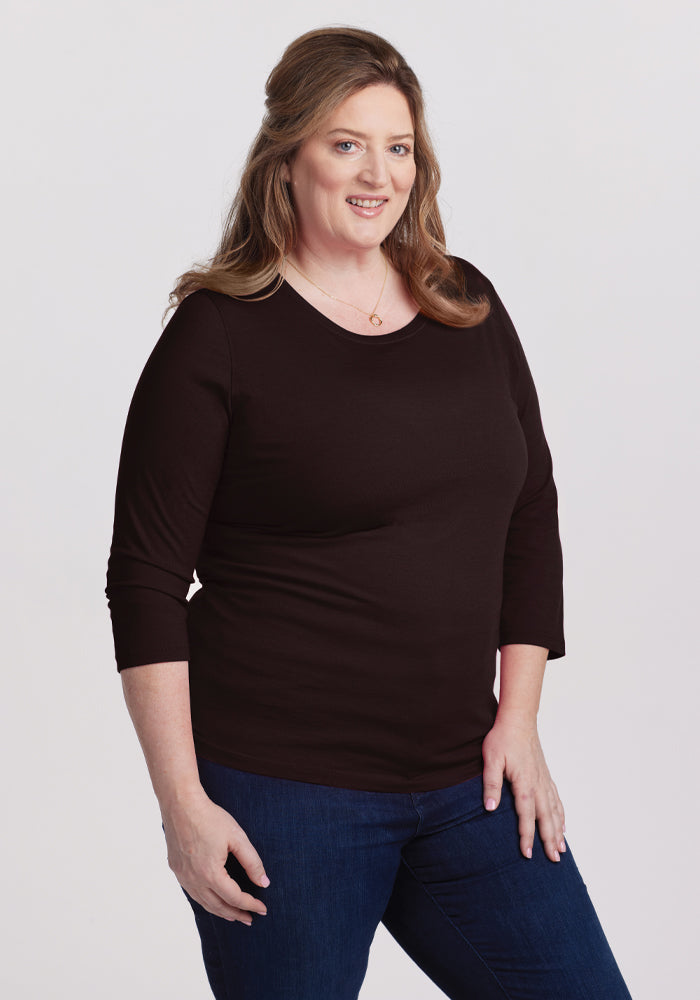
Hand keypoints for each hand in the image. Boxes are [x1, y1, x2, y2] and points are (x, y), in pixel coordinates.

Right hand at [162, 792, 269, 923]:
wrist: (181, 804)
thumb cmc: (210, 818)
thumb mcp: (237, 837)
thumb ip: (252, 862)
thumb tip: (263, 883)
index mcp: (210, 874)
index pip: (235, 898)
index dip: (251, 905)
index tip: (262, 909)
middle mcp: (194, 880)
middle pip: (218, 906)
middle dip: (236, 914)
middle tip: (250, 918)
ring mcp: (182, 876)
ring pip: (204, 903)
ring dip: (221, 911)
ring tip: (234, 915)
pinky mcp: (176, 869)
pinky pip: (193, 893)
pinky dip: (206, 901)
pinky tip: (213, 899)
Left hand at [481, 718, 565, 862]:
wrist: (519, 719)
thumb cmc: (502, 739)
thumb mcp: (491, 759)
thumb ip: (491, 783)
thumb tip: (491, 808)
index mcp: (525, 783)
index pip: (526, 815)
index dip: (527, 836)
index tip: (528, 854)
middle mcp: (538, 784)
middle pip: (546, 817)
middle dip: (549, 840)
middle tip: (554, 861)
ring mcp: (544, 780)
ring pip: (554, 810)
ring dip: (558, 831)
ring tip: (561, 850)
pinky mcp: (545, 775)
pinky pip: (556, 799)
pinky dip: (561, 814)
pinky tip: (563, 824)